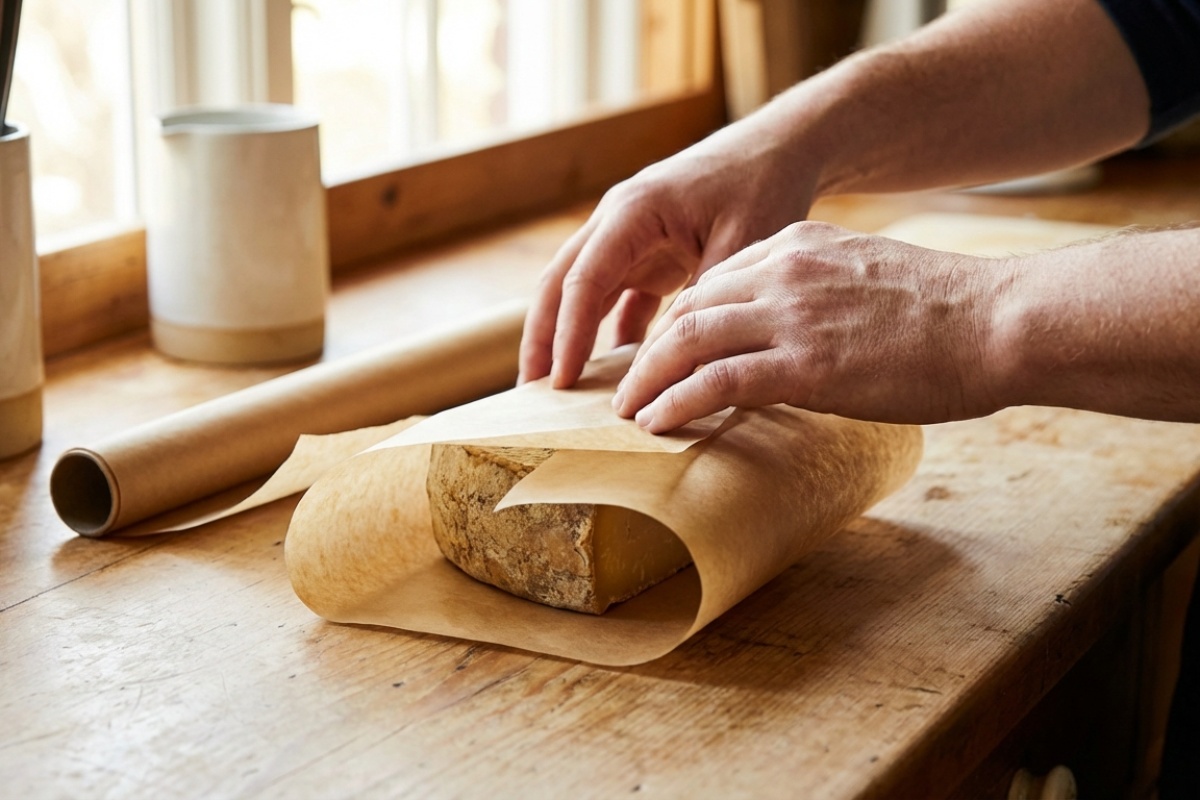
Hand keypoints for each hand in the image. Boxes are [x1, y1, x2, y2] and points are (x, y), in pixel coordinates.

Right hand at [517, 125, 816, 388]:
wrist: (778, 150)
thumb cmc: (761, 185)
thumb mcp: (741, 242)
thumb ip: (703, 297)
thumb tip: (673, 357)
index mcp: (633, 211)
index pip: (584, 279)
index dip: (569, 333)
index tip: (564, 380)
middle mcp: (617, 222)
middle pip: (561, 284)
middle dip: (543, 338)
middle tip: (531, 391)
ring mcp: (628, 239)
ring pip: (580, 293)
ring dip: (566, 337)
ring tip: (556, 387)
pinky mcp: (647, 256)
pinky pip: (616, 300)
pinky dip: (608, 333)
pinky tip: (611, 373)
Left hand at [611, 221, 1006, 431]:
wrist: (1000, 322)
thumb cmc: (951, 312)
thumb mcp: (871, 278)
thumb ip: (823, 294)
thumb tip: (801, 334)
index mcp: (800, 245)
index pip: (714, 281)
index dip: (678, 321)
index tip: (661, 353)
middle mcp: (784, 271)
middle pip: (688, 308)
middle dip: (648, 350)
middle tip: (627, 386)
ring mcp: (791, 315)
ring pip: (687, 340)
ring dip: (647, 379)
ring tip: (627, 411)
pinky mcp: (804, 363)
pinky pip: (716, 380)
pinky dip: (675, 402)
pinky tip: (656, 423)